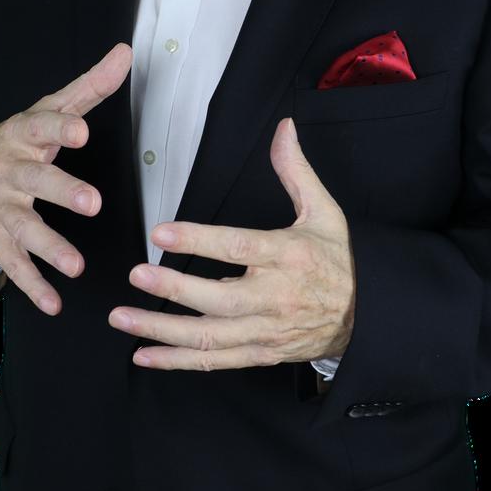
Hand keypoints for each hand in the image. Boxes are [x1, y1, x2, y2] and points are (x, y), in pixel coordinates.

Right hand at [0, 42, 132, 314]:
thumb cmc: (20, 141)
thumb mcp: (48, 110)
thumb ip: (89, 88)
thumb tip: (124, 52)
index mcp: (26, 134)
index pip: (43, 126)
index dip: (62, 128)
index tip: (83, 131)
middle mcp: (11, 170)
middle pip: (36, 180)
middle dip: (62, 191)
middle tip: (92, 203)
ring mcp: (0, 206)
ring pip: (24, 227)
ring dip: (50, 248)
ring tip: (76, 266)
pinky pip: (14, 264)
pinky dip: (33, 286)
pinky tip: (54, 303)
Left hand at [110, 117, 355, 370]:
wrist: (368, 317)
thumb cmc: (339, 261)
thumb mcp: (324, 211)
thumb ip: (295, 171)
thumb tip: (283, 128)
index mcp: (288, 256)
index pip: (238, 247)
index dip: (198, 240)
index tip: (160, 232)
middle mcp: (275, 297)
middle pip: (219, 298)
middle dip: (174, 289)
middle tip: (136, 275)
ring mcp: (266, 330)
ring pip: (209, 336)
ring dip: (162, 329)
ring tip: (122, 317)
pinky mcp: (260, 353)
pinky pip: (214, 361)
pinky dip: (177, 361)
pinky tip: (143, 354)